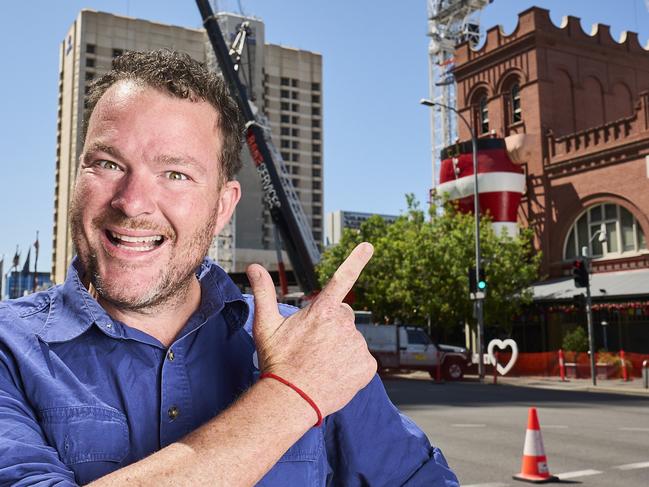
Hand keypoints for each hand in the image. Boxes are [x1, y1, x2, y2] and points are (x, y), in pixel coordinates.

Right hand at [246, 242, 376, 418]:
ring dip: (341, 349)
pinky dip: (352, 367)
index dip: (356, 260)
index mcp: (322, 311)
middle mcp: (344, 325)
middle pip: (344, 317)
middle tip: (314, 347)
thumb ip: (264, 293)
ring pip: (352, 341)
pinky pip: (362, 361)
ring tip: (322, 364)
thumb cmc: (277, 362)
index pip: (342, 279)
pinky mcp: (367, 366)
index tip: (369, 245)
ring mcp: (358, 345)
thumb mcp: (266, 325)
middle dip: (333, 327)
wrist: (290, 398)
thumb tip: (254, 267)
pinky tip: (335, 375)